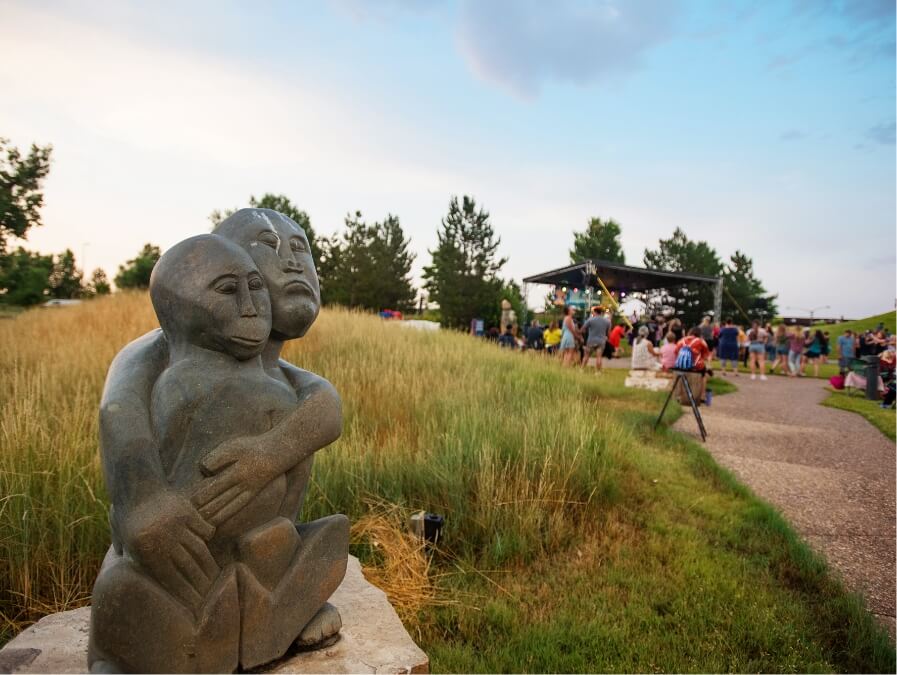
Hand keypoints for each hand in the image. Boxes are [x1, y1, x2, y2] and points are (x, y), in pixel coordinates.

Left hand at [119, 489, 218, 611]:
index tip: (195, 604)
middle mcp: (164, 541)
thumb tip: (135, 578)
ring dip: (208, 565)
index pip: (171, 579)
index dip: (185, 594)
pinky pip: (202, 529)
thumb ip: (130, 559)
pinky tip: (209, 544)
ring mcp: (177, 526)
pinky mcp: (187, 512)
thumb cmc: (126, 514)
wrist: (136, 484)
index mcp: (146, 552)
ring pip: (198, 550)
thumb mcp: (122, 539)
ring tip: (215, 576)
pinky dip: (207, 537)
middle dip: (200, 585)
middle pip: (188, 568)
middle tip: (209, 596)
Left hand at [190, 436, 275, 526]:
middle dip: (202, 510)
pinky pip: (235, 508)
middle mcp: (241, 485)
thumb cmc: (251, 447)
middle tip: (187, 518)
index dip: (198, 497)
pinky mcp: (251, 494)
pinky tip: (215, 522)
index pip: (212, 488)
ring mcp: (247, 491)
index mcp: (235, 472)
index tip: (186, 504)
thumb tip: (204, 470)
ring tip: (198, 524)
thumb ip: (218, 458)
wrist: (277, 452)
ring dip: (212, 516)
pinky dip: (224, 515)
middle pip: (218, 501)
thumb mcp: (233, 447)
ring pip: (226, 507)